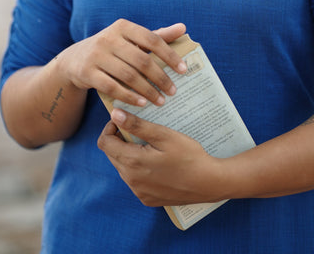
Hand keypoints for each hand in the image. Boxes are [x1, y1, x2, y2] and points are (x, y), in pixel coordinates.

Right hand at [57, 19, 186, 106]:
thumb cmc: (113, 48)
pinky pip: (112, 87)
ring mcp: (96, 55)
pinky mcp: (87, 72)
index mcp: (123, 26)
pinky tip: (141, 104)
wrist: (76, 59)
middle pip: (141, 60)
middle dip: (160, 78)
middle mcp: (108, 38)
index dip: (169, 55)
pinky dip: (129, 97)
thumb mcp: (131, 39)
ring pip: (128, 75)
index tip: (183, 71)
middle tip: (173, 91)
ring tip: (160, 101)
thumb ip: (156, 35)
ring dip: (147, 90)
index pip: (152, 39)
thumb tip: (183, 28)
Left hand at [97, 109, 219, 206]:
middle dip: (120, 139)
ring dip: (129, 154)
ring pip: (123, 167)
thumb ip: (137, 125)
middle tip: (140, 130)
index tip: (124, 120)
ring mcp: (139, 192)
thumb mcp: (164, 135)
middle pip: (112, 155)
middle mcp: (131, 180)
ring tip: (150, 145)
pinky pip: (134, 180)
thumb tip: (115, 113)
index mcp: (133, 162)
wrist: (209, 183)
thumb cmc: (189, 155)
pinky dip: (138, 168)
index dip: (110, 128)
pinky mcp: (147, 199)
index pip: (104, 143)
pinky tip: (156, 162)